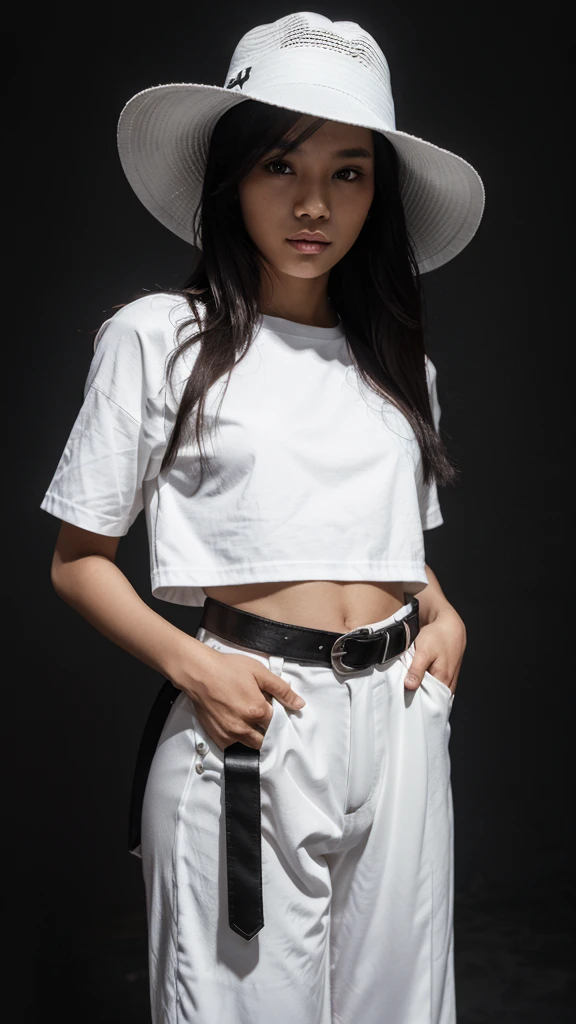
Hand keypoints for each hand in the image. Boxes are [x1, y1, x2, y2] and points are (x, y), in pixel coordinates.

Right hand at [175, 645, 305, 751]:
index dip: (277, 714)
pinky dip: (239, 739)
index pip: (277, 722)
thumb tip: (299, 704)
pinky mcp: (218, 737)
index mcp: (258, 710)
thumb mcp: (259, 672)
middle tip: (261, 715)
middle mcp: (245, 727)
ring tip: (250, 720)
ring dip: (255, 736)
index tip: (272, 707)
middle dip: (268, 729)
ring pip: (252, 744)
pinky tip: (237, 724)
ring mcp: (230, 734)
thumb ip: (281, 690)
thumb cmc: (227, 668)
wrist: (198, 672)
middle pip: (266, 737)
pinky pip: (235, 746)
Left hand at [404, 605, 465, 695]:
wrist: (449, 624)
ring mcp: (448, 680)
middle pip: (431, 698)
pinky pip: (434, 685)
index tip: (402, 704)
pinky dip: (425, 685)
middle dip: (417, 699)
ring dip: (421, 691)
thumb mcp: (424, 651)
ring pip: (433, 692)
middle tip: (401, 698)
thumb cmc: (438, 636)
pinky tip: (415, 681)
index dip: (416, 704)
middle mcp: (448, 683)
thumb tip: (409, 687)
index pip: (430, 702)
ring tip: (406, 689)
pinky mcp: (446, 675)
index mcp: (443, 680)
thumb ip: (417, 670)